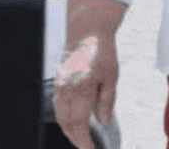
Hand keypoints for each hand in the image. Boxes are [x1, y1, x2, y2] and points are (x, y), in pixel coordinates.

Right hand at [55, 0, 124, 148]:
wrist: (87, 31)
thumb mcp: (112, 76)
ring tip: (82, 137)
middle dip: (75, 138)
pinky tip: (75, 120)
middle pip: (66, 124)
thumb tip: (103, 121)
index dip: (84, 140)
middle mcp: (67, 90)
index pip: (80, 124)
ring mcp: (59, 87)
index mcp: (82, 89)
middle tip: (87, 146)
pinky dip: (65, 117)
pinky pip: (58, 107)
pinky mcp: (57, 83)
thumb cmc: (101, 51)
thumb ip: (107, 101)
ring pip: (60, 117)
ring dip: (69, 129)